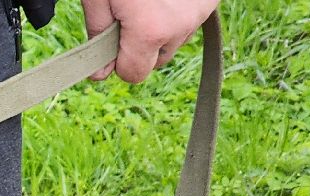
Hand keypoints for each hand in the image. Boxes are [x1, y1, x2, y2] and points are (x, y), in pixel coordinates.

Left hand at [82, 0, 218, 83]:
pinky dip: (178, 14)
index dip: (118, 62)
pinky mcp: (212, 1)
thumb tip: (99, 74)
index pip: (133, 75)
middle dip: (141, 46)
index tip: (111, 41)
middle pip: (157, 59)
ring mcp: (201, 12)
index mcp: (149, 32)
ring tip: (148, 2)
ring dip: (162, 30)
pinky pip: (190, 21)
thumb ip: (97, 36)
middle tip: (129, 16)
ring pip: (175, 40)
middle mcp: (180, 27)